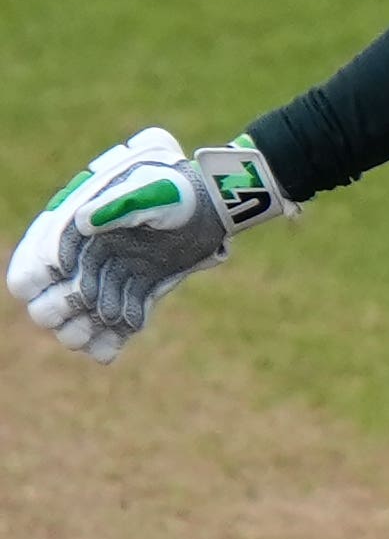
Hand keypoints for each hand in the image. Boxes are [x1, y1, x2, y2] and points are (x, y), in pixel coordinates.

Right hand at [12, 127, 295, 362]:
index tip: (67, 272)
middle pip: (44, 307)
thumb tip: (84, 222)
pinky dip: (109, 343)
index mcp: (68, 237)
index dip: (38, 281)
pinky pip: (112, 330)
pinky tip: (113, 348)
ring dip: (82, 332)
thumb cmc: (175, 191)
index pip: (28, 274)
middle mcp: (80, 264)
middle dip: (59, 311)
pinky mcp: (133, 297)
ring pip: (75, 324)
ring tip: (109, 322)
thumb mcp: (149, 191)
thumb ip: (118, 205)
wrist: (209, 207)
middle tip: (89, 302)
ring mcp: (106, 283)